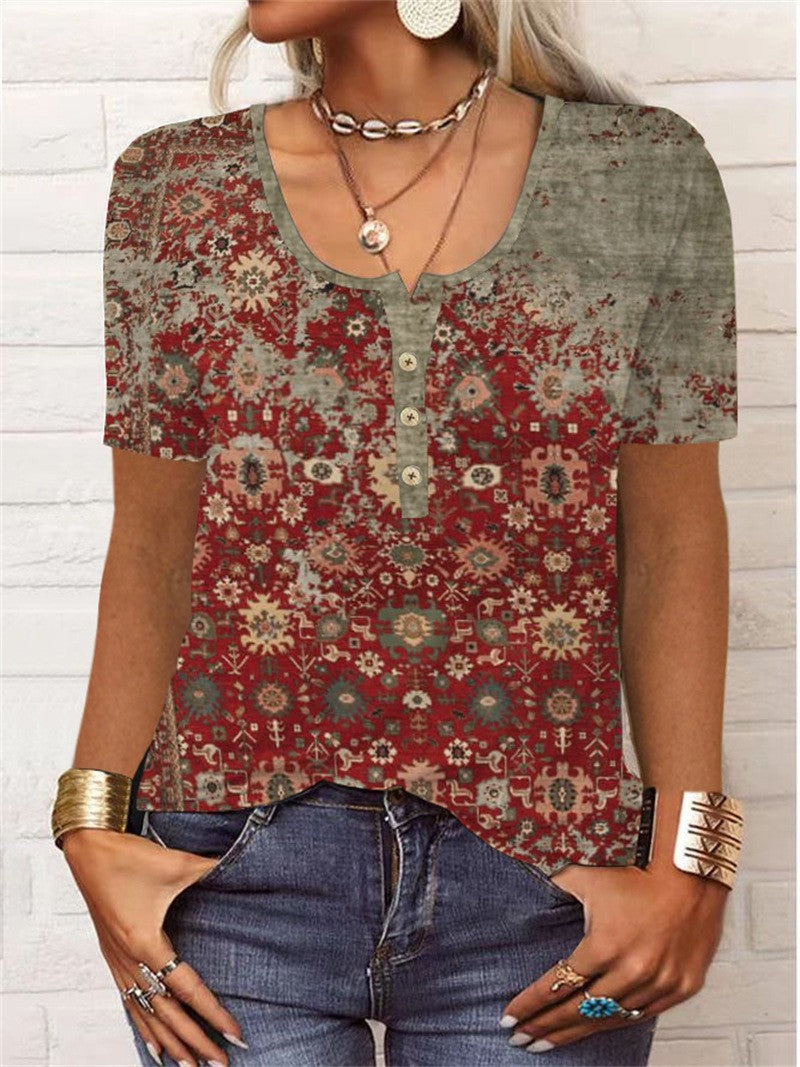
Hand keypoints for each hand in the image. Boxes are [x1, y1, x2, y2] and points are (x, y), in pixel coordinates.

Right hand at [62, 827, 247, 1065]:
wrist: (89, 849)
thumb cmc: (130, 856)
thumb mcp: (177, 864)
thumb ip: (213, 869)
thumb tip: (244, 865)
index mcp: (146, 942)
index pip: (187, 989)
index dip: (212, 1013)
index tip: (235, 1034)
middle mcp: (130, 960)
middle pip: (167, 1013)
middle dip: (195, 1041)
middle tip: (221, 1063)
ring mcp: (118, 961)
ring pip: (146, 1013)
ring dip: (170, 1042)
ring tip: (191, 1066)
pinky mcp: (112, 956)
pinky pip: (129, 1003)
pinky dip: (144, 1028)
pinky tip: (154, 1048)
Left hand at [499, 859, 729, 1052]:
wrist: (692, 874)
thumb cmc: (640, 874)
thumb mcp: (586, 878)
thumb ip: (555, 888)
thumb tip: (529, 888)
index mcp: (604, 946)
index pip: (558, 984)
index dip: (530, 1004)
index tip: (509, 1018)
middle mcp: (632, 971)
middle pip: (579, 1011)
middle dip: (546, 1027)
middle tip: (522, 1038)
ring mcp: (660, 983)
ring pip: (610, 1019)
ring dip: (578, 1032)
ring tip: (550, 1042)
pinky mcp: (681, 988)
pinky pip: (642, 1015)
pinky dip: (616, 1021)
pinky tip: (595, 1027)